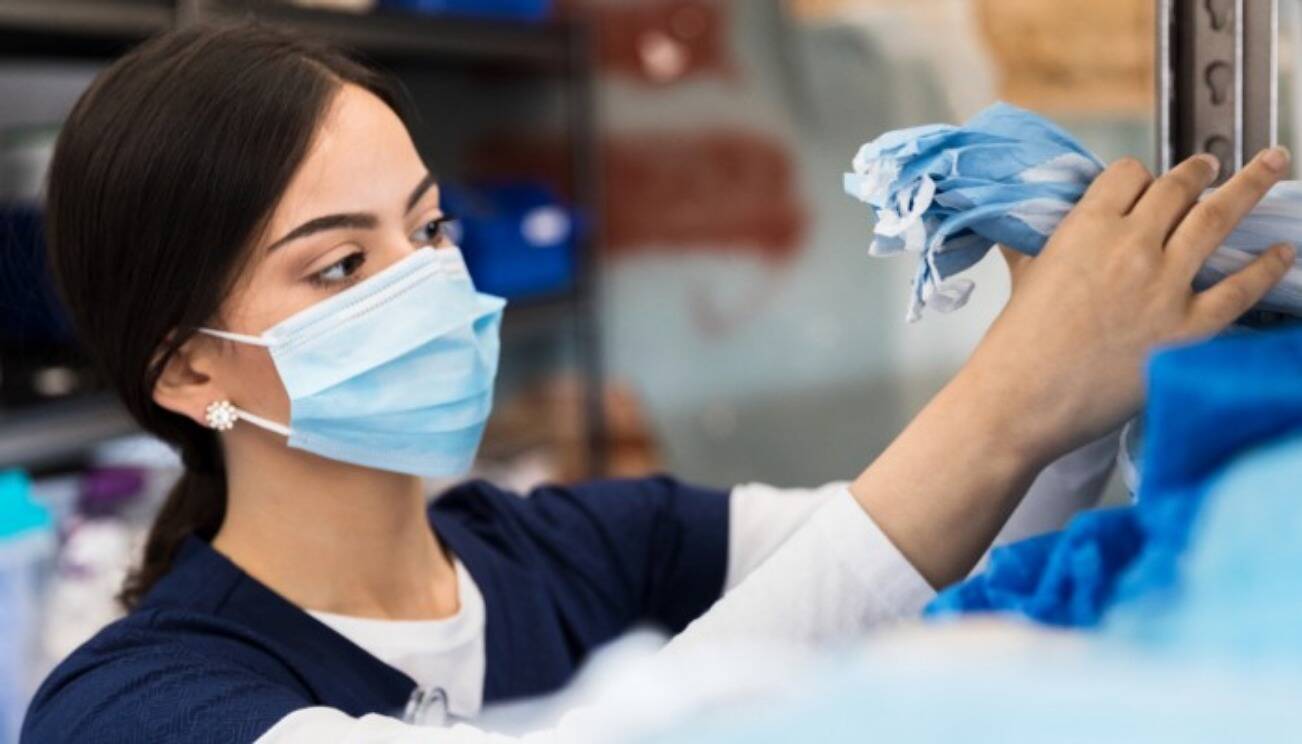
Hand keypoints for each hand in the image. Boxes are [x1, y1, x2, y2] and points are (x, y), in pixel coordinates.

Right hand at [968, 148, 1295, 466]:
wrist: (1020, 400)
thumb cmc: (1015, 346)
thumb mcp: (1025, 276)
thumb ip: (1040, 246)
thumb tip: (1037, 233)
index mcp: (1086, 228)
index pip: (1128, 175)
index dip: (1140, 176)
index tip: (1147, 184)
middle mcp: (1130, 247)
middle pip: (1178, 188)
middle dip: (1198, 171)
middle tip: (1210, 167)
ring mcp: (1163, 287)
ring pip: (1217, 219)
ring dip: (1249, 186)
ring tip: (1267, 168)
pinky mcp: (1186, 330)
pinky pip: (1240, 289)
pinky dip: (1267, 267)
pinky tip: (1282, 253)